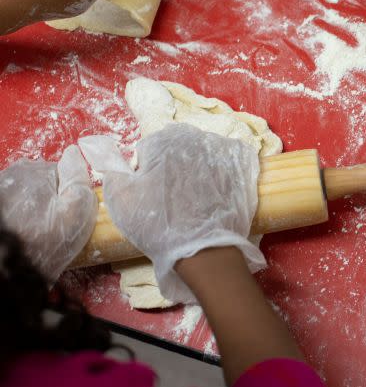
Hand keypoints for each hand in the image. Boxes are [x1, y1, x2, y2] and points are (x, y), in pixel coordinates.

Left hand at [0, 146, 97, 280]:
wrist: (8, 275)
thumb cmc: (46, 243)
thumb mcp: (77, 211)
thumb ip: (79, 178)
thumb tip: (74, 152)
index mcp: (33, 171)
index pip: (59, 173)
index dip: (67, 193)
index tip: (66, 213)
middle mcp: (8, 176)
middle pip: (37, 181)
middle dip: (45, 197)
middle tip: (49, 225)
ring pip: (20, 193)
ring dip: (27, 207)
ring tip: (31, 232)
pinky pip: (8, 205)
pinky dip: (14, 215)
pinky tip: (18, 233)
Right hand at [79, 124, 264, 303]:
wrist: (203, 249)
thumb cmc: (157, 224)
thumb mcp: (120, 197)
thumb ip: (111, 167)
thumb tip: (100, 149)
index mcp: (165, 139)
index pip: (148, 150)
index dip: (146, 174)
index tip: (152, 194)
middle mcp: (197, 137)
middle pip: (177, 150)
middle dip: (172, 168)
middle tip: (172, 200)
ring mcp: (224, 151)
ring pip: (202, 156)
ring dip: (196, 171)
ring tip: (194, 201)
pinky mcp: (243, 167)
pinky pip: (228, 164)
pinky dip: (222, 175)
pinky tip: (216, 196)